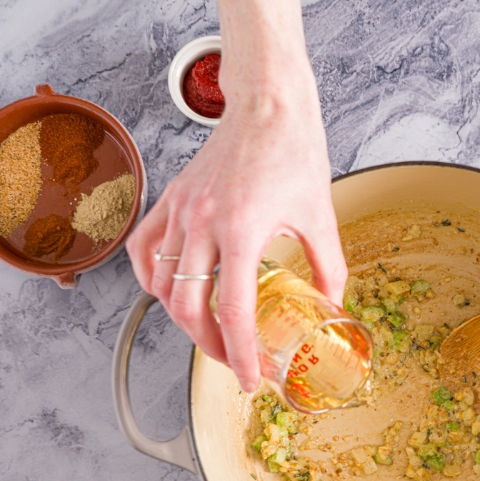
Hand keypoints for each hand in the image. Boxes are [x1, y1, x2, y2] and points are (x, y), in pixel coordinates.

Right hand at [126, 79, 345, 393]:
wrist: (267, 101)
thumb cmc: (293, 149)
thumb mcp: (320, 214)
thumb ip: (329, 267)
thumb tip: (335, 306)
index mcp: (242, 229)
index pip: (231, 311)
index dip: (241, 354)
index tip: (251, 378)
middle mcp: (202, 222)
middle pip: (188, 308)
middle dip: (210, 346)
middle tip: (235, 362)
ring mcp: (181, 210)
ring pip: (161, 285)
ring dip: (182, 319)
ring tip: (208, 333)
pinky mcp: (170, 198)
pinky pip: (144, 250)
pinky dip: (152, 279)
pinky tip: (170, 293)